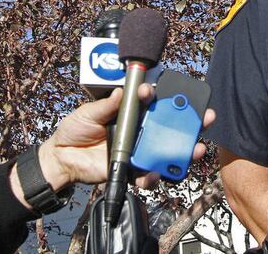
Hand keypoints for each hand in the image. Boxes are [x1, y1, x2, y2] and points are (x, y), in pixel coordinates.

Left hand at [11, 84, 215, 206]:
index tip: (154, 92)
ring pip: (166, 149)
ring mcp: (139, 149)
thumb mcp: (88, 113)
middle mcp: (140, 129)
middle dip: (191, 121)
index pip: (153, 102)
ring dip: (184, 150)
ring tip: (195, 150)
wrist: (61, 159)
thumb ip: (106, 105)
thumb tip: (121, 92)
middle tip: (206, 117)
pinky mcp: (132, 169)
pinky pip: (148, 174)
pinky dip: (153, 176)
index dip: (160, 95)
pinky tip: (155, 174)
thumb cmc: (75, 130)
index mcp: (132, 112)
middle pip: (170, 125)